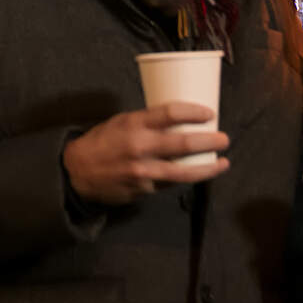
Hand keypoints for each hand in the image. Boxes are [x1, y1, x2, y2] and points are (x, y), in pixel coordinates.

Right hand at [62, 102, 228, 204]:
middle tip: (225, 139)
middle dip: (210, 141)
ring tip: (223, 163)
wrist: (77, 173)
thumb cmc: (101, 141)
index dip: (194, 112)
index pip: (171, 113)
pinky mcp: (144, 189)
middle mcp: (140, 148)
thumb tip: (177, 120)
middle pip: (184, 143)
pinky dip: (186, 178)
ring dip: (208, 168)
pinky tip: (197, 174)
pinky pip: (170, 183)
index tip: (209, 114)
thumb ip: (147, 122)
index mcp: (134, 124)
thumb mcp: (121, 122)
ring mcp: (143, 172)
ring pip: (184, 172)